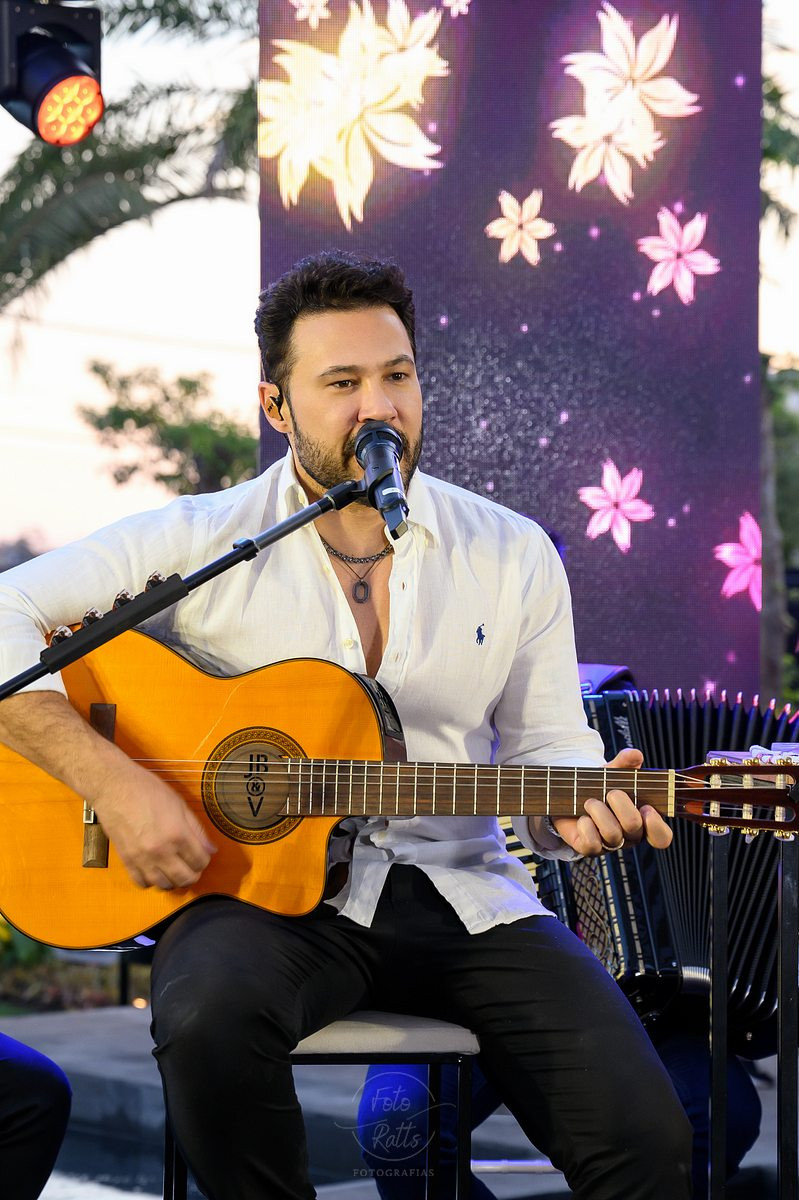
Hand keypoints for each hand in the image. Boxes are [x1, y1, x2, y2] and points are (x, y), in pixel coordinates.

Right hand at [90, 762, 216, 890]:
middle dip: (193, 875)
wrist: (115, 787)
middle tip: (192, 867)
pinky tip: (155, 871)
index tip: (201, 856)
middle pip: (185, 878)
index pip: (200, 861)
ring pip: (164, 885)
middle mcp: (161, 850)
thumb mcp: (180, 804)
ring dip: (173, 881)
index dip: (204, 860)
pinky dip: (151, 881)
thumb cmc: (146, 790)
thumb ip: (197, 829)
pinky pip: (142, 883)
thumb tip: (210, 848)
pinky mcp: (126, 860)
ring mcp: (142, 857)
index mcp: (178, 833)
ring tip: (174, 870)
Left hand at [551, 748, 672, 855]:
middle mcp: (628, 836)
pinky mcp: (590, 848)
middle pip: (634, 827)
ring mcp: (610, 844)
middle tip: (610, 793)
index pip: (662, 837)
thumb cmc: (598, 787)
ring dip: (599, 811)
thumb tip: (635, 754)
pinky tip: (582, 817)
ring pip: (613, 834)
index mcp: (642, 820)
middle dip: (621, 805)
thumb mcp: (612, 773)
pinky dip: (586, 827)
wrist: (570, 796)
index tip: (646, 807)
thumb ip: (624, 763)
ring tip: (589, 801)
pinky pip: (592, 844)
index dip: (656, 825)